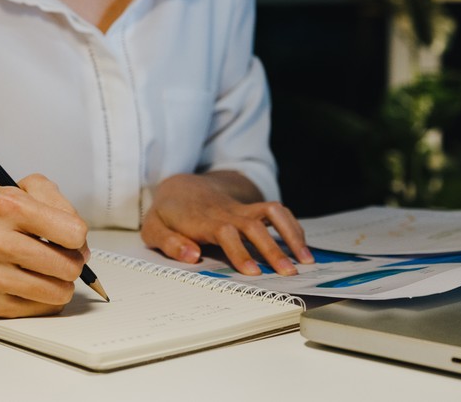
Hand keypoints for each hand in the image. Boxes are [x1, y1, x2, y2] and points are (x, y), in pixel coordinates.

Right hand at [0, 174, 87, 317]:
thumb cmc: (3, 222)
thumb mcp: (29, 191)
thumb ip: (62, 205)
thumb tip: (81, 245)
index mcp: (5, 206)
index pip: (74, 232)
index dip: (78, 236)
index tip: (68, 236)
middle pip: (70, 266)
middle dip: (73, 261)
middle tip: (59, 255)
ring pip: (60, 292)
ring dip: (62, 282)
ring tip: (47, 269)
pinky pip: (46, 308)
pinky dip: (47, 297)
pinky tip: (32, 283)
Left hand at [140, 173, 313, 275]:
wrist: (182, 187)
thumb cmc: (167, 213)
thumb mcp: (153, 228)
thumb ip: (169, 242)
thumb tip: (192, 256)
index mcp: (202, 221)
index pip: (225, 233)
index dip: (240, 252)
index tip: (254, 272)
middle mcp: (226, 213)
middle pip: (254, 226)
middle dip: (273, 249)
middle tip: (289, 273)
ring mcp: (241, 208)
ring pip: (271, 214)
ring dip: (291, 234)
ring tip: (307, 260)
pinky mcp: (251, 208)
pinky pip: (277, 211)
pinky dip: (292, 226)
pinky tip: (303, 246)